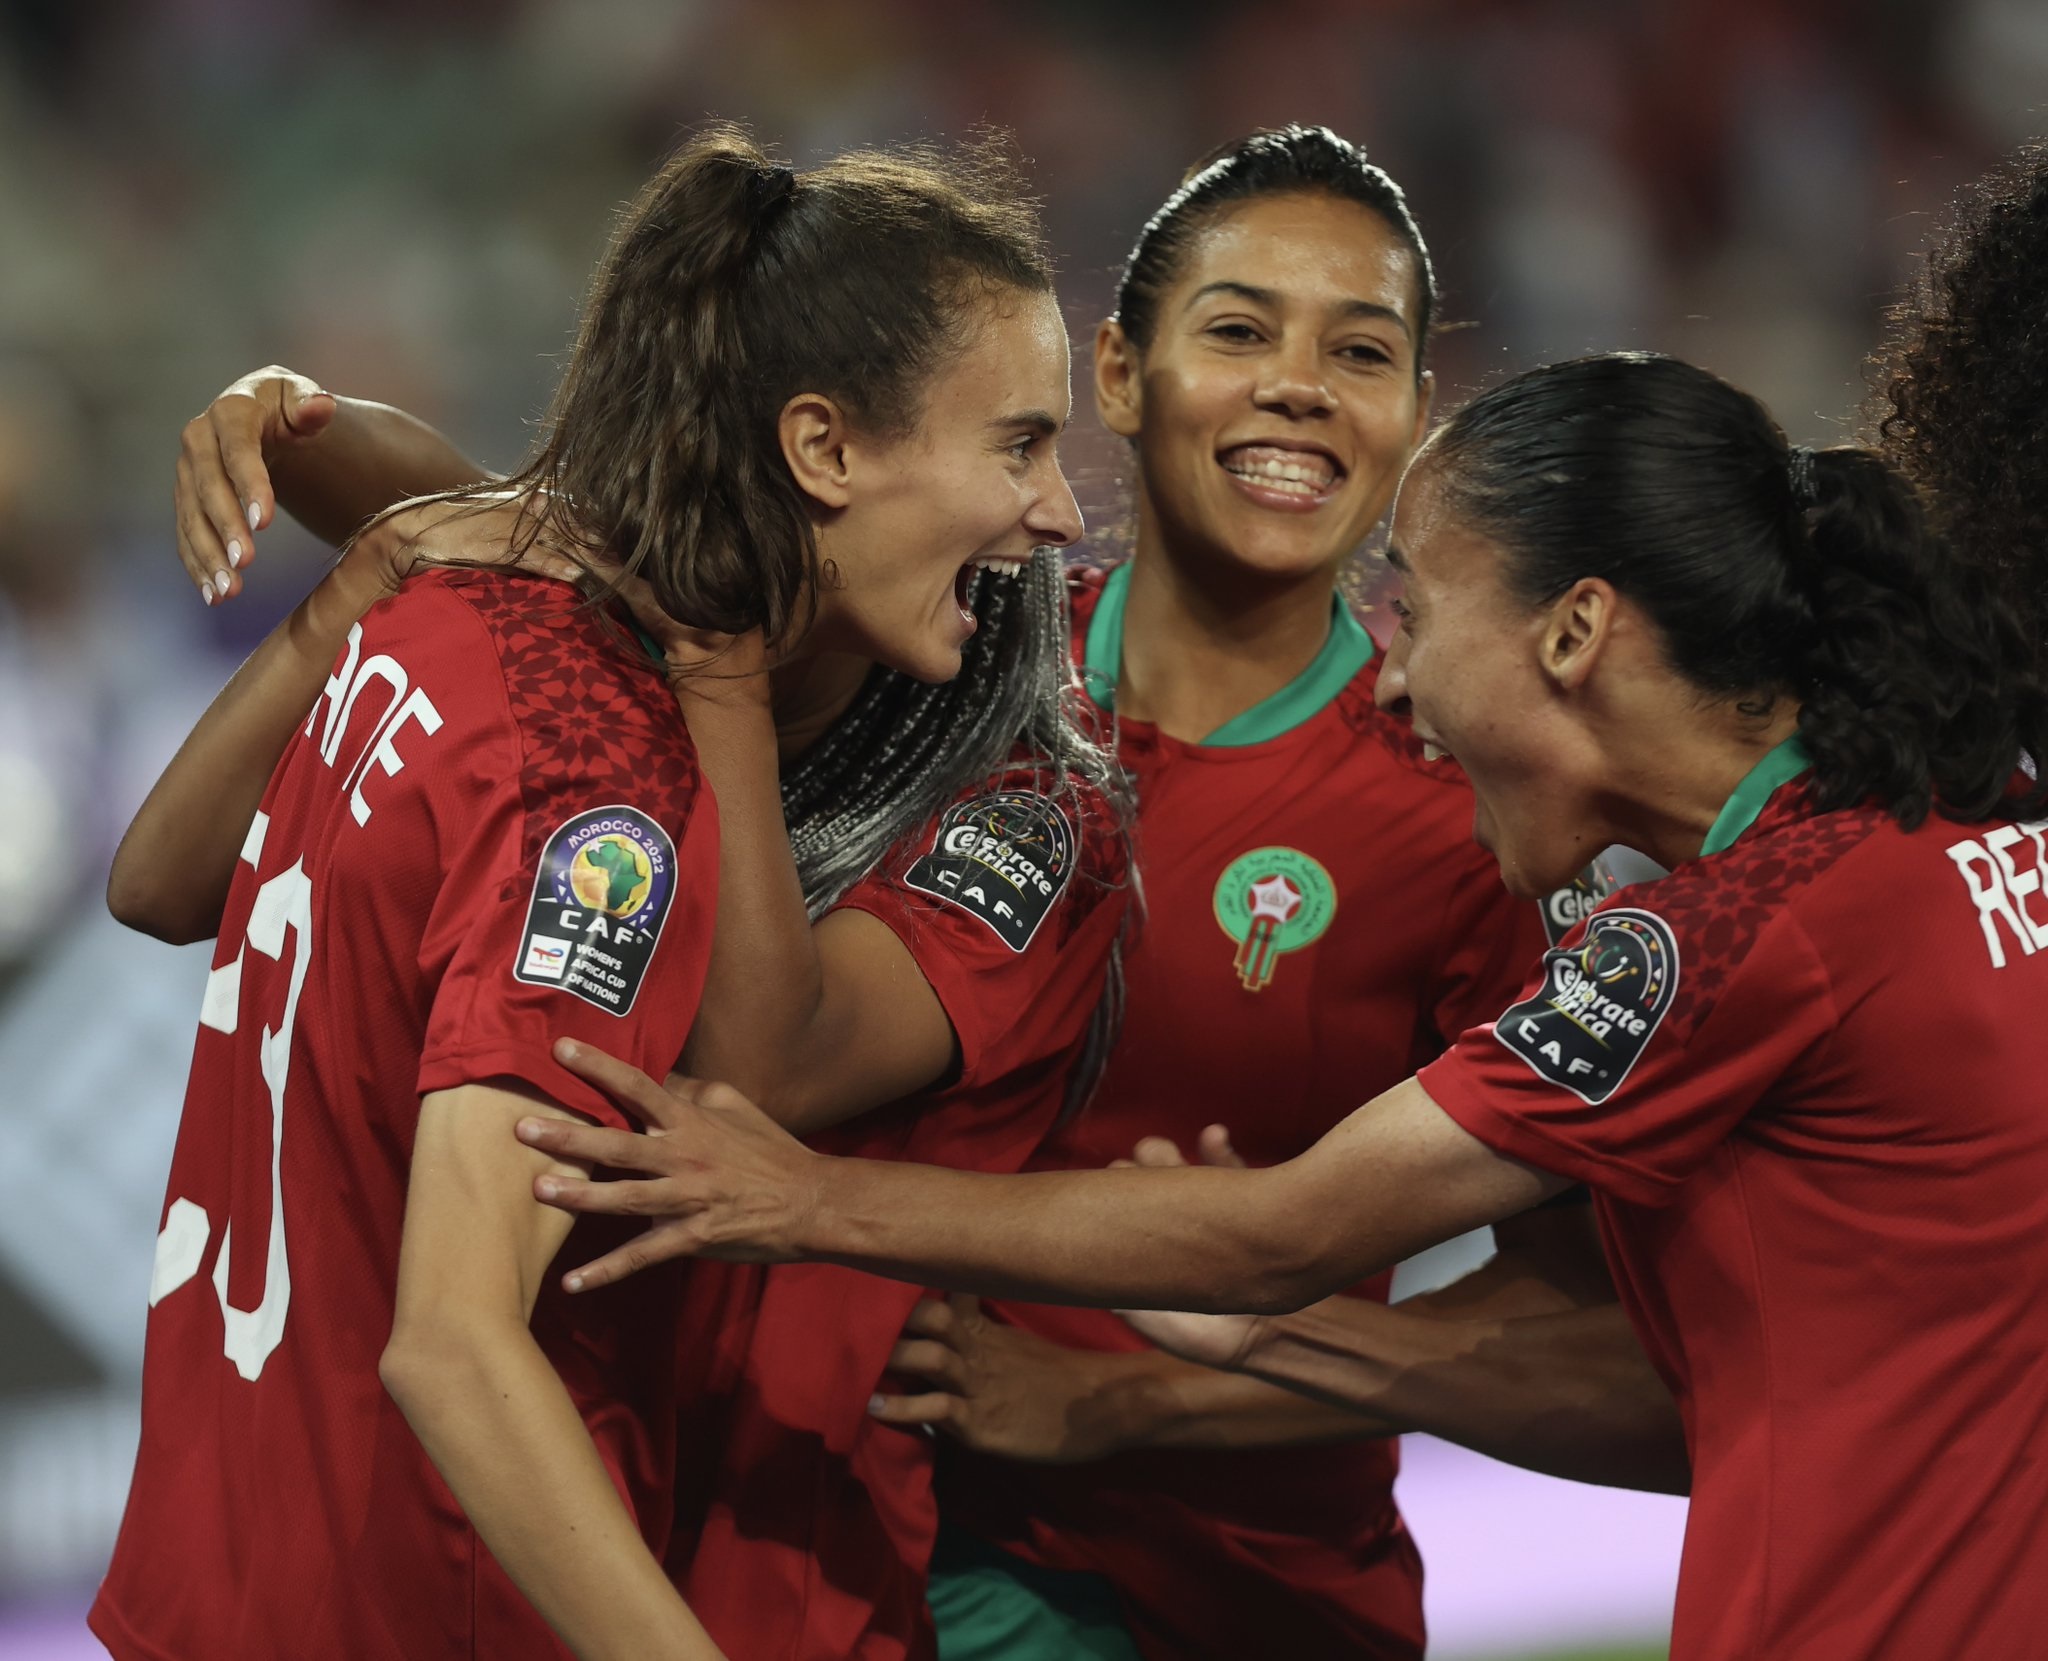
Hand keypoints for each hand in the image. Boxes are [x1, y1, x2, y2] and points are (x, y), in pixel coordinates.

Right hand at [176, 366, 335, 605]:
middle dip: (224, 526)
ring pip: (191, 515)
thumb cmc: (287, 407)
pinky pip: (187, 533)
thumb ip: (313, 406)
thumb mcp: (302, 399)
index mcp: (231, 410)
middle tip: (243, 563)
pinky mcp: (186, 496)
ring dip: (207, 555)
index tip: (263, 522)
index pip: (238, 449)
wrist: (258, 414)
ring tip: (228, 590)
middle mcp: (199, 438)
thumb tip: (321, 404)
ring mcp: (188, 469)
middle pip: (207, 486)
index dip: (249, 484)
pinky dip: (198, 564)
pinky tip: (214, 593)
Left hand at [514, 1040, 824, 1288]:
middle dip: (568, 1137)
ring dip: (579, 1197)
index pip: (638, 1085)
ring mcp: (686, 1200)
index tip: (560, 1048)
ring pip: (624, 1199)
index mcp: (690, 1120)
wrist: (808, 1202)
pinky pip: (642, 1256)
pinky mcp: (691, 1238)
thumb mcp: (733, 1105)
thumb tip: (652, 1075)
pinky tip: (573, 1282)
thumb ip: (689, 1090)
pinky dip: (608, 1271)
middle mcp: (683, 1157)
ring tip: (538, 1190)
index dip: (599, 1066)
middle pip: (617, 1145)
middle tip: (522, 1128)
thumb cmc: (768, 1149)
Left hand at [866, 1294, 1142, 1463]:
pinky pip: (937, 1408)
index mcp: (986, 1328)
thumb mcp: (1015, 1343)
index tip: (877, 1269)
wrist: (1099, 1407)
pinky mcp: (982, 1422)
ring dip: (892, 1356)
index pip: (949, 1290)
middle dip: (893, 1316)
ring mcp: (980, 1384)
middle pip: (932, 1316)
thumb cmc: (1056, 1379)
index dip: (915, 1281)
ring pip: (931, 1356)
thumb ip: (978, 1330)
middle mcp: (979, 1350)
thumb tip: (943, 1319)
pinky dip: (903, 1407)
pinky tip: (874, 1407)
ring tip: (852, 1361)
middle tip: (852, 1318)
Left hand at [1112, 1125, 1266, 1370]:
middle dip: (1138, 1165)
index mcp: (1151, 1244)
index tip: (1107, 1187)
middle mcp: (1178, 1222)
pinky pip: (1232, 1166)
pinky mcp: (1250, 1203)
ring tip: (1165, 1154)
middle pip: (1149, 1177)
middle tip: (1136, 1167)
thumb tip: (1089, 1276)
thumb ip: (1124, 1296)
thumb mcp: (1153, 1318)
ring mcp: (1211, 1210)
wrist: (1266, 1339)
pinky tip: (1214, 1135)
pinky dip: (1219, 1147)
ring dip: (1168, 1153)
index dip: (1111, 1190)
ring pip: (1181, 1166)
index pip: (1124, 1204)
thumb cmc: (1205, 1332)